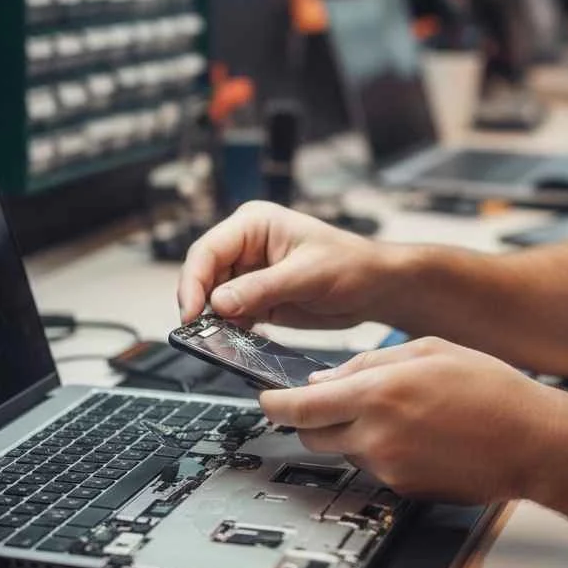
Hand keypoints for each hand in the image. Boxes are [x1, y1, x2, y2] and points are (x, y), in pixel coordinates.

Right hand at [178, 201, 397, 328]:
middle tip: (199, 334)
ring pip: (213, 299)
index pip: (208, 250)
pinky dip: (229, 330)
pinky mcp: (257, 299)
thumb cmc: (351, 265)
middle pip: (204, 276)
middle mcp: (246, 246)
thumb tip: (218, 302)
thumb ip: (261, 288)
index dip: (194, 281)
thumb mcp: (307, 275)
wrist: (375, 288)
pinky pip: (232, 316)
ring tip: (217, 341)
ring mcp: (249, 274)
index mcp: (254, 224)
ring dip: (213, 321)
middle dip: (200, 304)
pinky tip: (235, 342)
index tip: (192, 312)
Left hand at [259, 337, 564, 503]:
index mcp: (378, 393)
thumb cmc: (490, 389)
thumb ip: (368, 362)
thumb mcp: (426, 350)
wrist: (533, 440)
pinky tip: (414, 435)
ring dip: (349, 433)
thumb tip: (325, 379)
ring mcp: (389, 468)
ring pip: (342, 451)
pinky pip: (372, 468)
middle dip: (309, 419)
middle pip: (311, 435)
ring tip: (394, 413)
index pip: (300, 407)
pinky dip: (378, 451)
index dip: (275, 405)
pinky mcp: (403, 489)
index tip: (267, 400)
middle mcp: (377, 434)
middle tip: (329, 401)